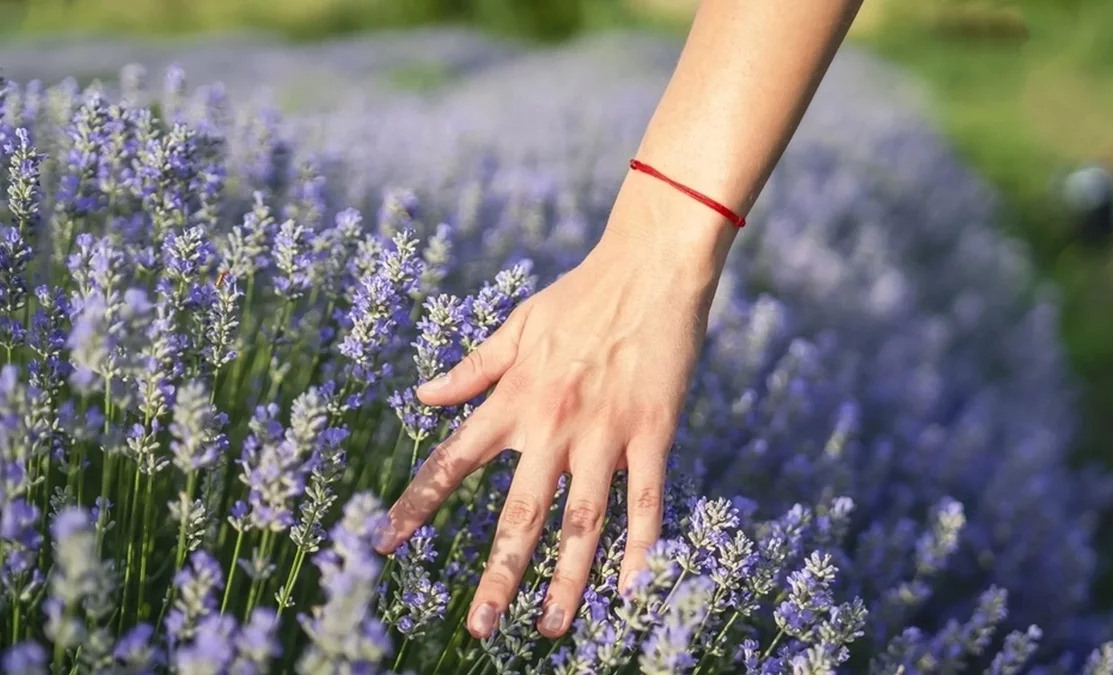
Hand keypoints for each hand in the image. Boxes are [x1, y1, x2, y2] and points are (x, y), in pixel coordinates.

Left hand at [373, 183, 731, 639]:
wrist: (648, 267)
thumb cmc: (579, 294)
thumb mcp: (515, 324)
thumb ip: (471, 369)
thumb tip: (421, 396)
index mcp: (513, 399)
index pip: (452, 463)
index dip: (415, 507)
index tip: (382, 546)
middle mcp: (552, 425)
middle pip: (520, 514)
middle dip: (498, 576)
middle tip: (479, 629)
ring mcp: (605, 433)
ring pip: (584, 522)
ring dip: (567, 580)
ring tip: (553, 628)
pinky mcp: (653, 433)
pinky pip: (646, 500)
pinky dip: (640, 545)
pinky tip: (632, 588)